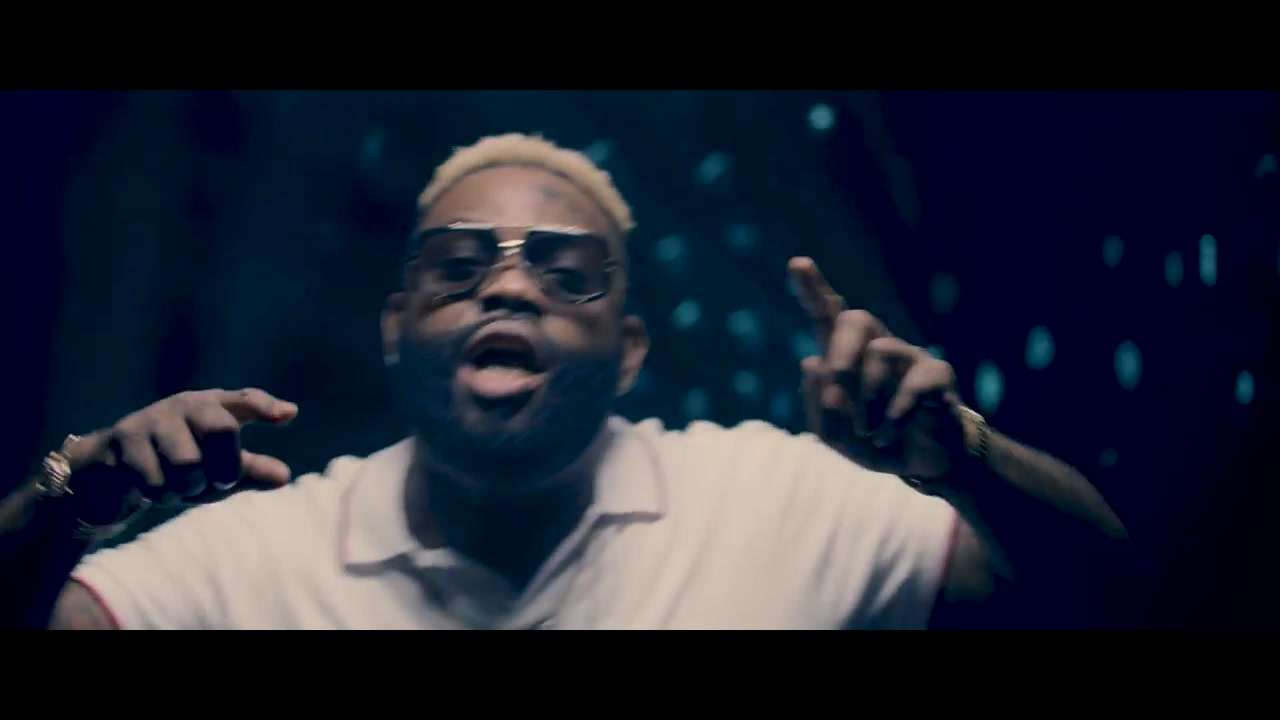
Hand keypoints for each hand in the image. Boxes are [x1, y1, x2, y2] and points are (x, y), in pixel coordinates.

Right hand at [65, 388, 297, 515]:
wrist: (110, 474)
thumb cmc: (177, 467)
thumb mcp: (217, 471)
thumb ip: (251, 471)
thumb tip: (284, 477)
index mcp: (215, 406)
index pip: (245, 400)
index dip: (264, 407)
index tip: (287, 416)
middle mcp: (186, 404)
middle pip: (223, 430)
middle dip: (225, 469)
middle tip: (218, 482)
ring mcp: (154, 418)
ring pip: (188, 464)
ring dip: (188, 488)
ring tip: (179, 486)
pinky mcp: (125, 437)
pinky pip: (156, 481)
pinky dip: (161, 495)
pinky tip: (153, 487)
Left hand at [789, 257, 963, 479]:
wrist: (924, 463)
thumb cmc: (875, 441)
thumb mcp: (835, 435)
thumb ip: (819, 406)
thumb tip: (811, 362)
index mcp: (846, 355)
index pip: (827, 314)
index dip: (812, 289)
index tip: (797, 263)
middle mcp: (877, 345)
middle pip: (854, 320)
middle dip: (840, 357)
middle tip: (836, 398)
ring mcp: (908, 354)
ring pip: (879, 353)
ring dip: (867, 401)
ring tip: (868, 431)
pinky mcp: (936, 372)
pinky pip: (910, 386)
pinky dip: (892, 419)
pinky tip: (889, 436)